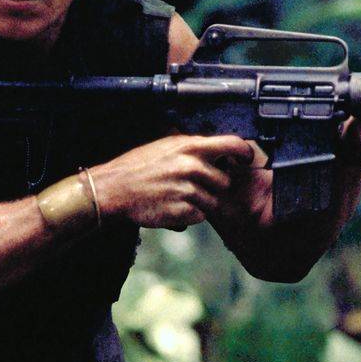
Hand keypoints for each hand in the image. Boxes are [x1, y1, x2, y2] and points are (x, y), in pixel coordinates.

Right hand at [88, 135, 254, 230]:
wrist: (113, 189)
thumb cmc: (138, 166)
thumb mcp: (165, 145)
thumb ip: (192, 147)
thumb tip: (217, 148)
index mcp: (190, 147)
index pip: (232, 145)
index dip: (244, 152)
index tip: (247, 158)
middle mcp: (192, 167)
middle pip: (225, 180)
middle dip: (215, 185)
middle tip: (195, 185)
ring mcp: (188, 191)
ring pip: (213, 201)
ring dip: (202, 202)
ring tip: (178, 196)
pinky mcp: (182, 212)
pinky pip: (200, 216)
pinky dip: (190, 214)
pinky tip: (173, 206)